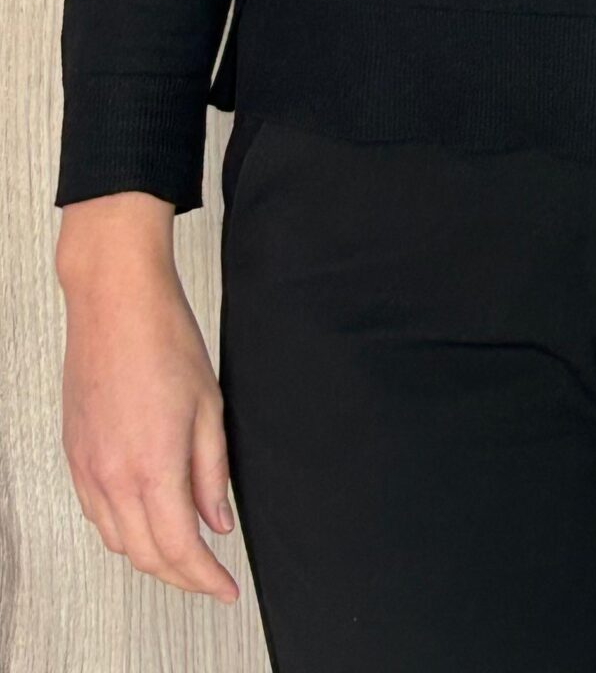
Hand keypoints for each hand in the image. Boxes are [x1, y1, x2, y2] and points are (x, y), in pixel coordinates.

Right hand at [56, 195, 240, 603]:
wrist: (115, 303)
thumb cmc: (164, 339)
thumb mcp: (209, 406)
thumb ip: (212, 472)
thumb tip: (218, 520)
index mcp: (153, 467)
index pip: (179, 549)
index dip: (206, 578)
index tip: (226, 588)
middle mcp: (112, 477)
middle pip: (145, 556)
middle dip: (181, 576)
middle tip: (210, 576)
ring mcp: (87, 468)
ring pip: (117, 541)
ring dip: (150, 556)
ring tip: (183, 552)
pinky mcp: (74, 456)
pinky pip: (96, 515)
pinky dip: (123, 530)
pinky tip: (144, 520)